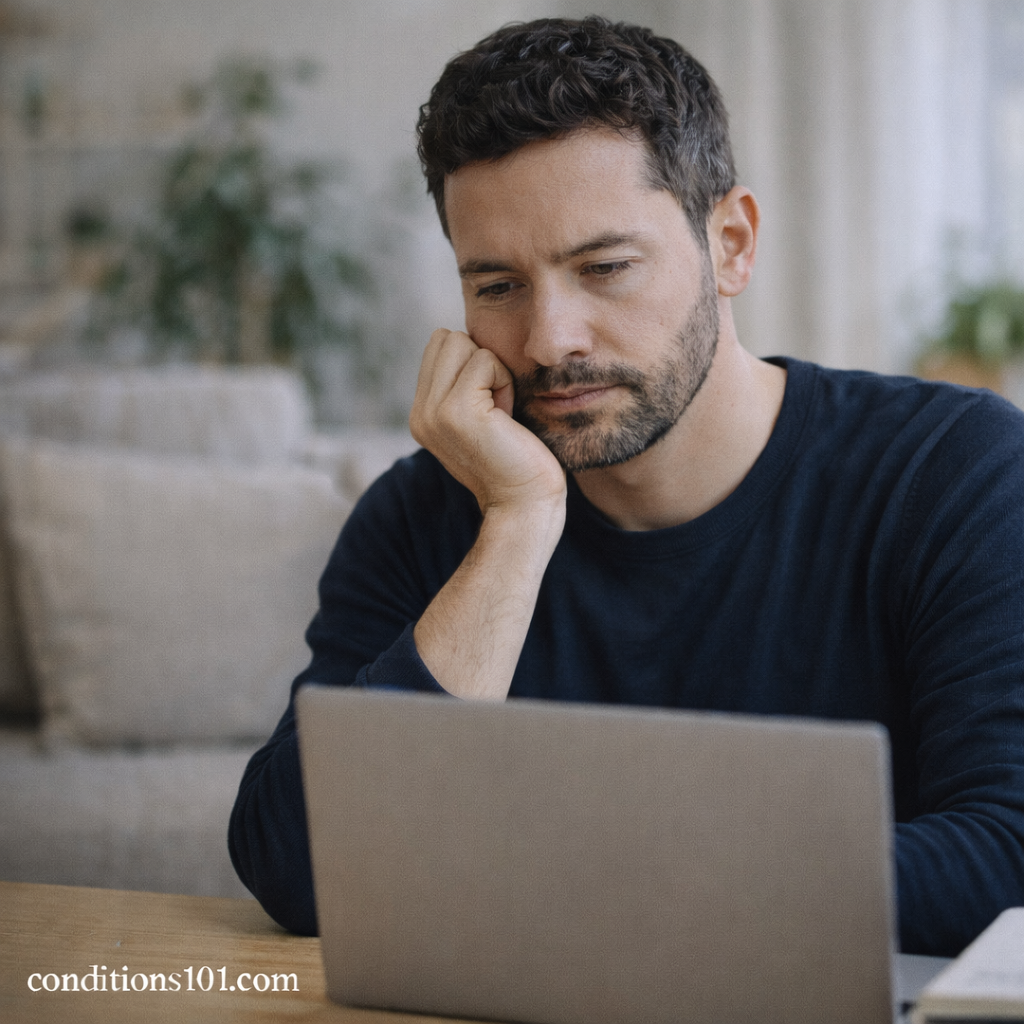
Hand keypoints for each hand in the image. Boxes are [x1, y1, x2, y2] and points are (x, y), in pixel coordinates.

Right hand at [409, 329, 565, 515]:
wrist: (525, 503)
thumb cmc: (516, 458)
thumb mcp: (479, 417)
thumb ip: (463, 384)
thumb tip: (469, 341)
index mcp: (422, 414)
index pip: (439, 345)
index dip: (473, 364)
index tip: (489, 405)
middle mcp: (420, 413)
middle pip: (446, 338)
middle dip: (480, 362)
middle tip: (496, 407)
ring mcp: (433, 412)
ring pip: (462, 343)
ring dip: (492, 371)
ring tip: (500, 413)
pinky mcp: (456, 411)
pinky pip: (485, 361)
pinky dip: (504, 382)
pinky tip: (507, 417)